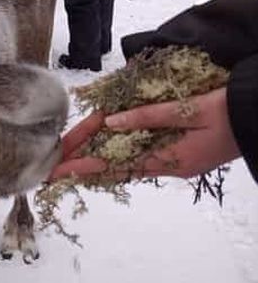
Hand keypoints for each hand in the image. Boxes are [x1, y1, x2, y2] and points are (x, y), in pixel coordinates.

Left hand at [49, 88, 240, 180]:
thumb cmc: (229, 110)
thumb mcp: (188, 110)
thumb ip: (148, 116)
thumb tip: (110, 122)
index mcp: (169, 159)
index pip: (114, 164)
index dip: (83, 165)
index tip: (56, 171)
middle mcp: (168, 165)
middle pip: (116, 164)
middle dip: (84, 162)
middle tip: (54, 166)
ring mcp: (176, 161)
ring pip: (127, 161)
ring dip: (99, 159)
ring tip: (70, 159)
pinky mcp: (183, 153)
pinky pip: (143, 156)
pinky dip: (120, 153)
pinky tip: (106, 151)